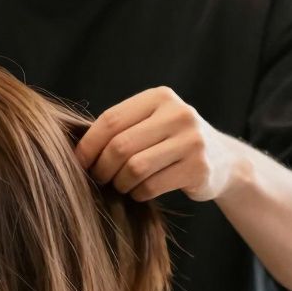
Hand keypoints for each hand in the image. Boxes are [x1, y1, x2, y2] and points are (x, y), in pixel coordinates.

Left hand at [75, 87, 244, 202]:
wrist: (223, 161)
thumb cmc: (169, 143)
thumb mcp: (149, 123)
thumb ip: (119, 128)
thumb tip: (69, 147)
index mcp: (159, 97)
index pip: (110, 121)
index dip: (87, 145)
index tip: (77, 163)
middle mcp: (179, 114)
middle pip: (120, 146)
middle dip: (101, 168)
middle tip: (98, 179)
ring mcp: (192, 140)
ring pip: (134, 168)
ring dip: (120, 183)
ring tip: (121, 184)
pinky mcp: (199, 168)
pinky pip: (151, 186)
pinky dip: (138, 193)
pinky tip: (140, 191)